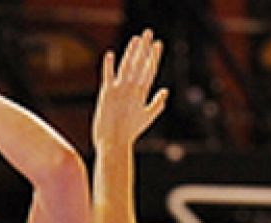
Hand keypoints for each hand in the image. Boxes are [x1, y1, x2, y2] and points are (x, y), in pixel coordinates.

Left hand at [93, 30, 167, 148]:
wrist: (114, 141)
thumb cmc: (130, 132)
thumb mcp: (148, 118)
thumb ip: (157, 103)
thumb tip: (165, 91)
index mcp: (142, 94)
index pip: (150, 70)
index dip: (154, 56)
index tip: (158, 44)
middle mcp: (131, 89)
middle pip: (140, 64)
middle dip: (145, 47)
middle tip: (148, 33)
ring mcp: (118, 90)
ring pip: (126, 66)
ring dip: (131, 51)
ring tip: (135, 38)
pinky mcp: (105, 93)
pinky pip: (107, 75)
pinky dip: (108, 65)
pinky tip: (110, 53)